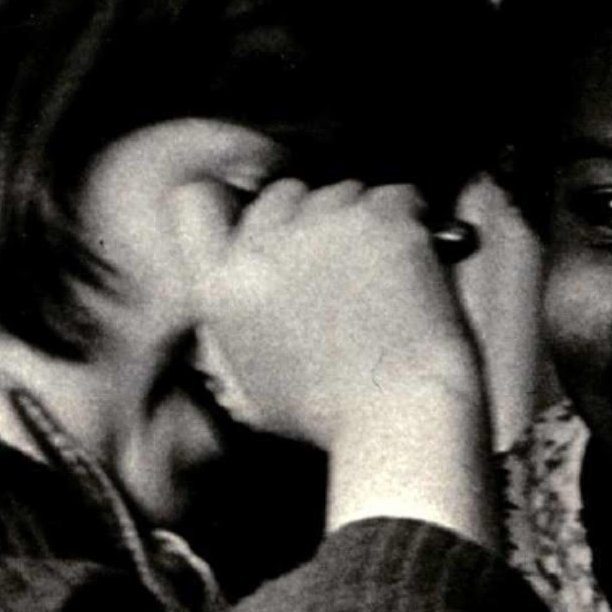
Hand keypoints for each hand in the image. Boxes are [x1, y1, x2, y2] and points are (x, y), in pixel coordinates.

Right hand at [175, 178, 484, 451]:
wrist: (397, 420)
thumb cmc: (329, 418)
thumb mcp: (245, 383)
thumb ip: (230, 328)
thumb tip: (235, 286)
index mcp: (220, 287)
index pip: (194, 201)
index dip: (230, 202)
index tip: (266, 221)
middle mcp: (262, 247)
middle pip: (282, 193)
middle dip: (312, 218)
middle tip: (346, 264)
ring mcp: (324, 226)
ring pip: (343, 191)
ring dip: (363, 221)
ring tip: (385, 276)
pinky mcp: (382, 221)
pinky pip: (398, 197)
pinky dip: (411, 221)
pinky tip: (417, 263)